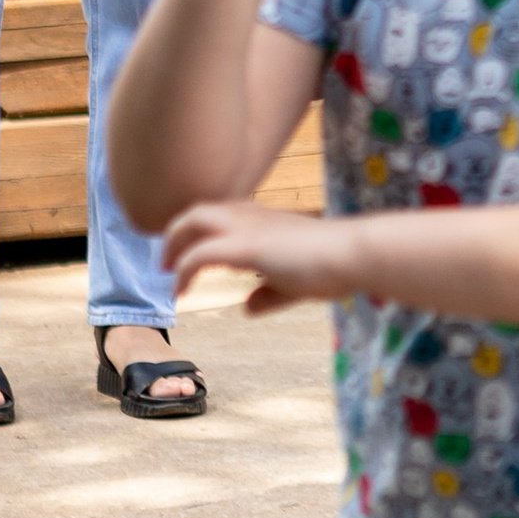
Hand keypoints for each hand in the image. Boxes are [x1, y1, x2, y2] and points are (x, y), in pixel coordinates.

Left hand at [160, 197, 355, 315]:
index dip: (199, 230)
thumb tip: (247, 307)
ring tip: (166, 274)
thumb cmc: (333, 266)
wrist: (352, 254)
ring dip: (173, 246)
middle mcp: (251, 216)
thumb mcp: (294, 282)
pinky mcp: (245, 247)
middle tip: (166, 262)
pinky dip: (182, 271)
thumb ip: (269, 294)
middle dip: (176, 233)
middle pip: (197, 210)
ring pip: (191, 220)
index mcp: (264, 219)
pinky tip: (180, 292)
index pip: (220, 213)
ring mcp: (246, 229)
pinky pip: (198, 254)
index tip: (187, 252)